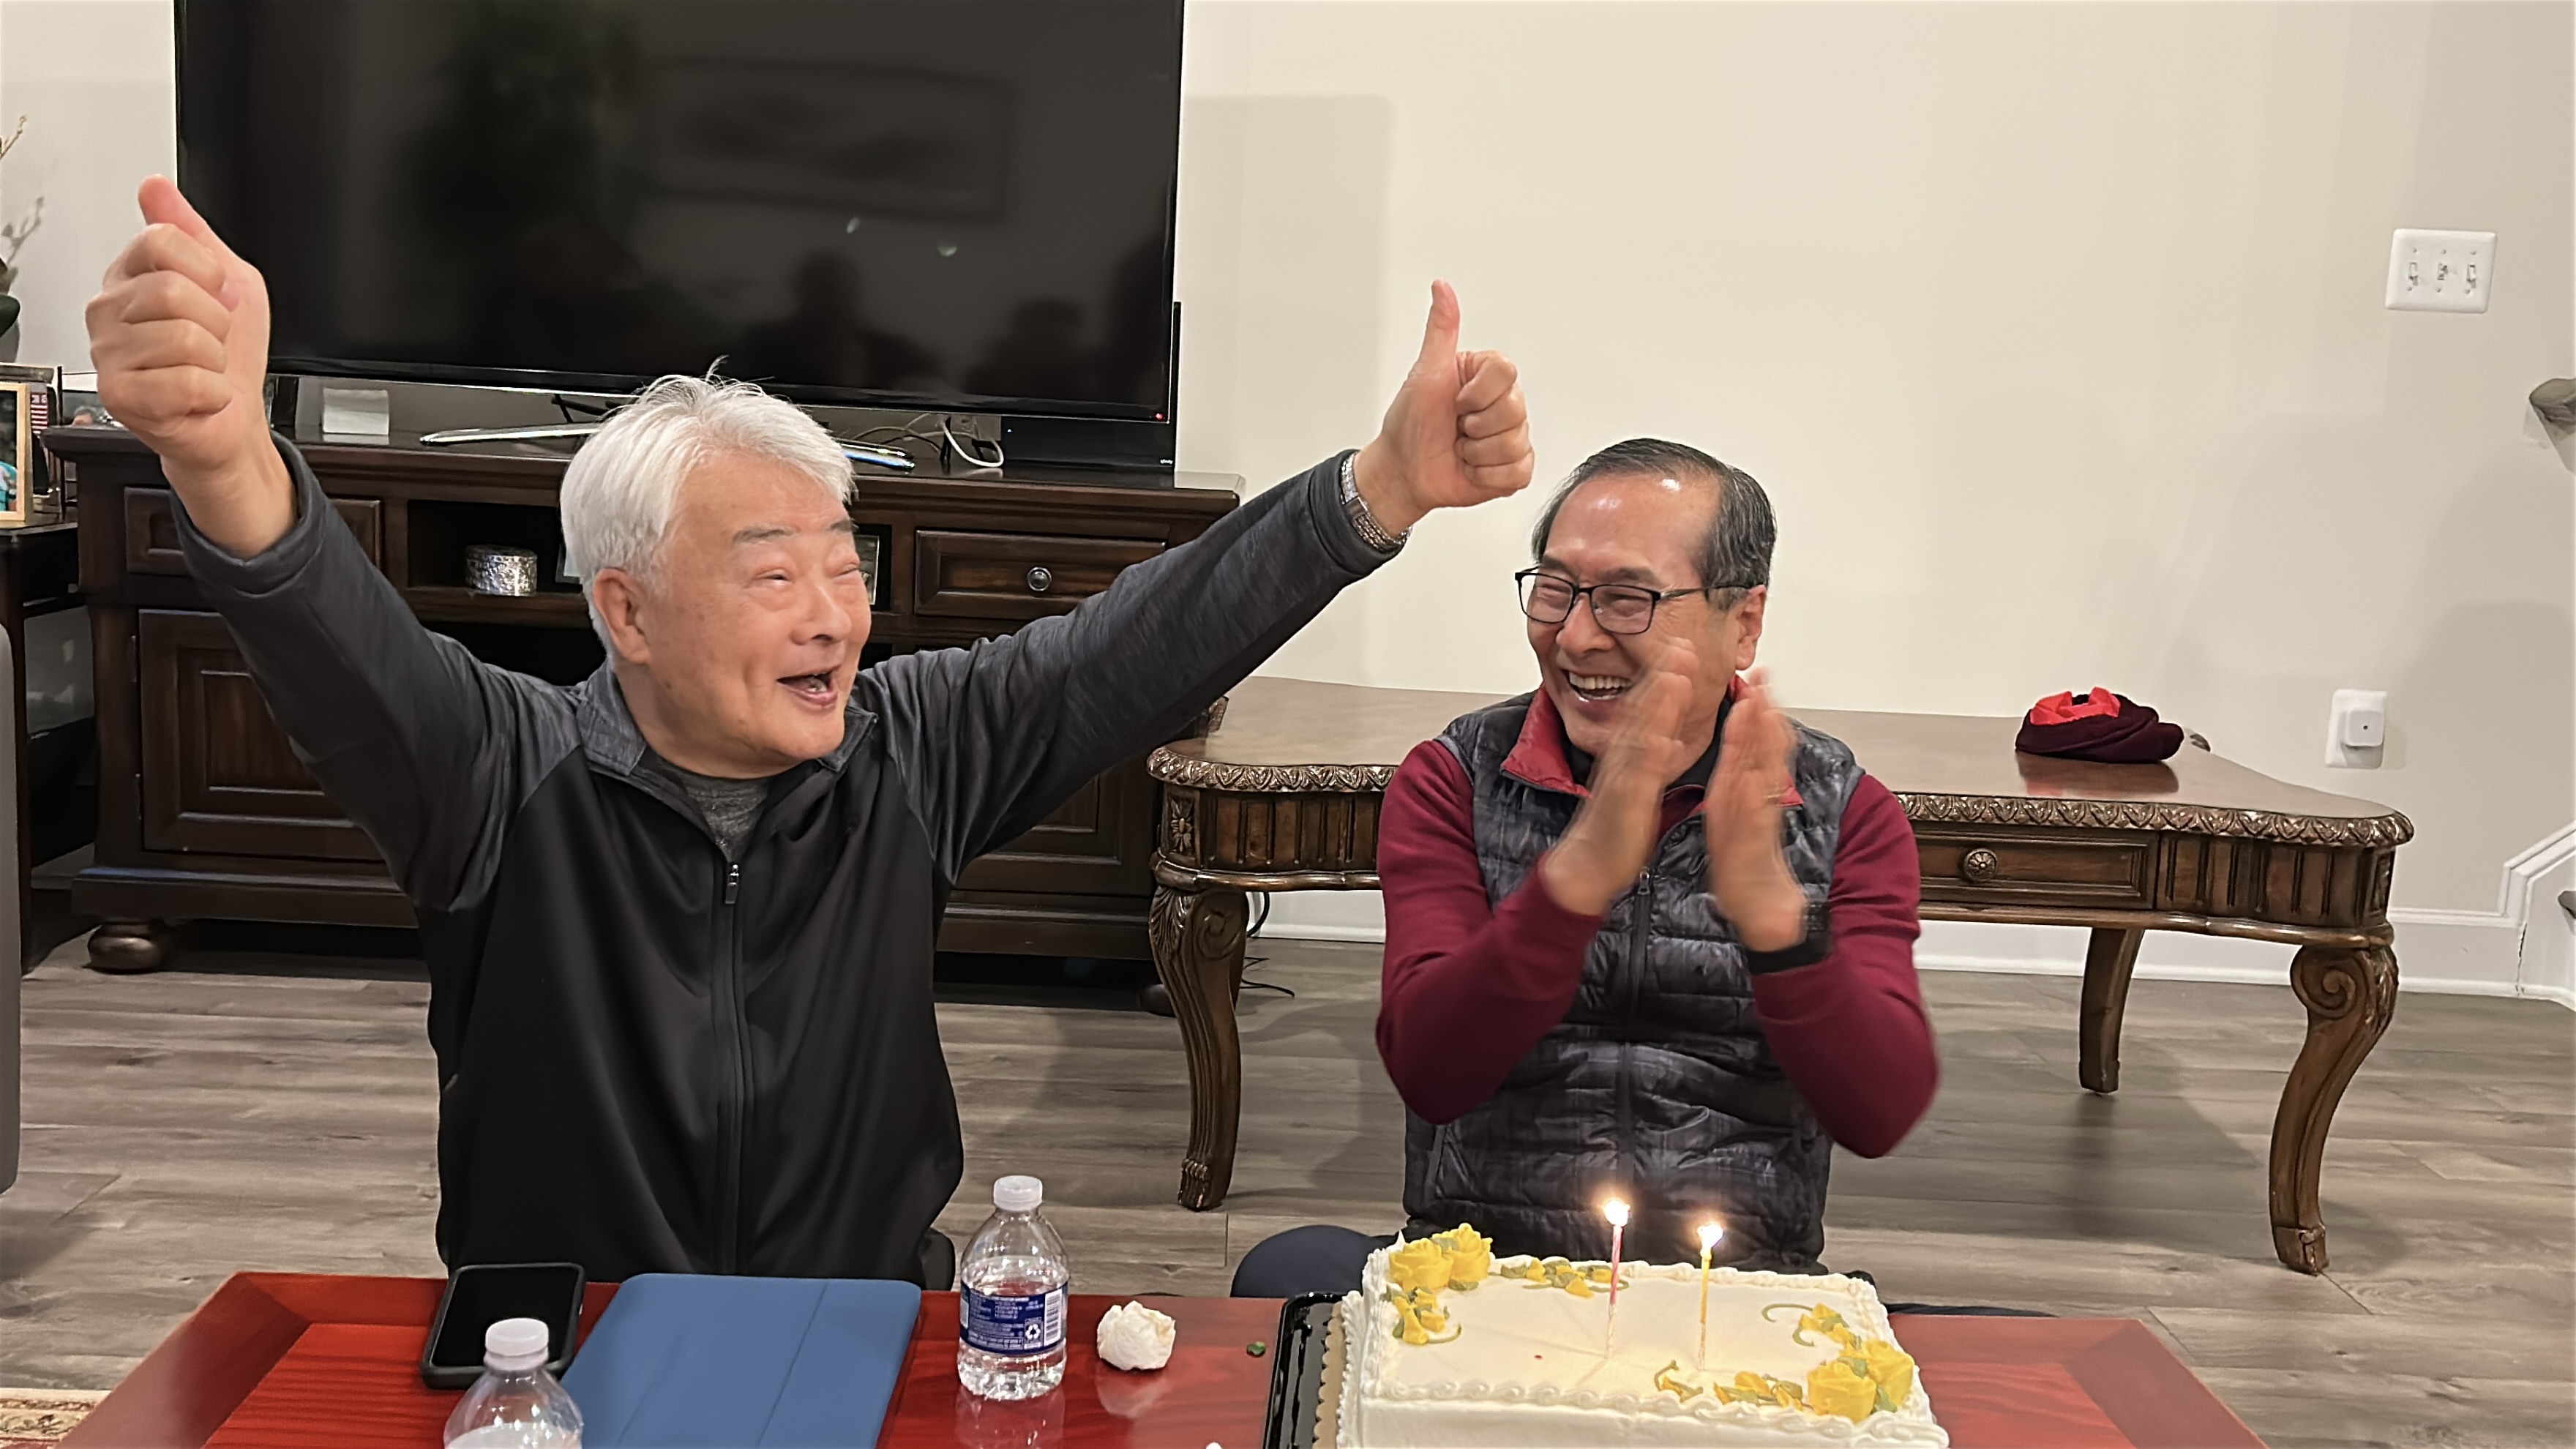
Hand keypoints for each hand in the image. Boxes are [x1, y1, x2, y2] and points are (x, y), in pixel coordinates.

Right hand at [86, 175, 292, 556]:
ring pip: (183, 337)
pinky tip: (198, 395)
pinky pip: (186, 381)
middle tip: (213, 340)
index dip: (209, 271)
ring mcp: (108, 352)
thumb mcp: (230, 279)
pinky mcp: (120, 395)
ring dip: (215, 360)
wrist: (234, 419)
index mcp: (131, 275)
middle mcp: (109, 309)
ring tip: (203, 369)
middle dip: (217, 320)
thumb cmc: (230, 355)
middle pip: (173, 290)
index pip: (161, 240)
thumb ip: (194, 232)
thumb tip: (155, 186)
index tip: (219, 294)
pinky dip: (211, 393)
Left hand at [1350, 281, 1531, 534]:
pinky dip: (1486, 475)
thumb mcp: (1425, 372)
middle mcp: (1504, 403)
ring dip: (1476, 453)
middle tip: (1455, 427)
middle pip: (1514, 410)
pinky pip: (1516, 471)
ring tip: (1460, 448)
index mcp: (1487, 376)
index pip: (1506, 373)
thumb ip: (1441, 330)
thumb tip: (1442, 287)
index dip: (1476, 394)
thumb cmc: (1410, 424)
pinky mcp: (1514, 468)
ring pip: (1513, 443)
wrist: (1404, 471)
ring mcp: (1512, 436)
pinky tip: (1470, 467)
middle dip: (1474, 426)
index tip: (1454, 401)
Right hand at [1537, 638, 1702, 916]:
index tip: (1680, 646)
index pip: (1646, 707)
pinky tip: (1662, 740)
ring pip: (1640, 735)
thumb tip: (1659, 730)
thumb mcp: (1631, 779)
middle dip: (1661, 676)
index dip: (1663, 675)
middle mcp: (1621, 759)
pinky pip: (1636, 778)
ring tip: (1674, 677)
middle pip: (1642, 710)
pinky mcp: (1625, 803)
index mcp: (1627, 753)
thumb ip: (1643, 751)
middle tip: (1680, 644)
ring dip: (1657, 705)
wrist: (1588, 863)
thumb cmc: (1611, 824)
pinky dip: (1649, 758)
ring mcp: (1621, 778)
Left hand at [1703, 671, 1808, 951]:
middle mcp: (1757, 798)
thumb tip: (1741, 743)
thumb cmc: (1743, 856)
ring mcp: (1758, 818)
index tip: (1754, 675)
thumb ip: (1738, 776)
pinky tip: (1756, 773)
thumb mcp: (1732, 808)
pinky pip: (1755, 812)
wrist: (1759, 904)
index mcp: (1746, 788)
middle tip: (1766, 678)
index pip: (1753, 741)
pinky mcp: (1754, 841)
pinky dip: (1755, 792)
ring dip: (1767, 743)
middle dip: (1766, 712)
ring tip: (1768, 711)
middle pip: (1765, 749)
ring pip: (1765, 773)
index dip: (1755, 708)